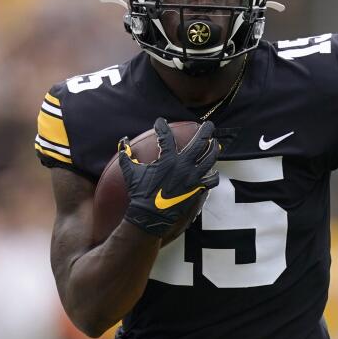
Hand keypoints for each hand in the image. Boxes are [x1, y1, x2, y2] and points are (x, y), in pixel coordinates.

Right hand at [118, 118, 219, 237]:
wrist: (150, 216)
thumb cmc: (139, 193)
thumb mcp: (130, 172)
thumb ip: (126, 155)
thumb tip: (122, 141)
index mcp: (167, 160)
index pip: (166, 137)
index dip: (162, 127)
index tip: (160, 122)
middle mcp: (183, 166)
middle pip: (200, 142)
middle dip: (206, 131)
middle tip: (208, 124)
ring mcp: (192, 178)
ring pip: (210, 159)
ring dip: (213, 148)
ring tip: (214, 142)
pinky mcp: (196, 189)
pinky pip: (211, 180)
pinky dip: (213, 175)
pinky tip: (213, 171)